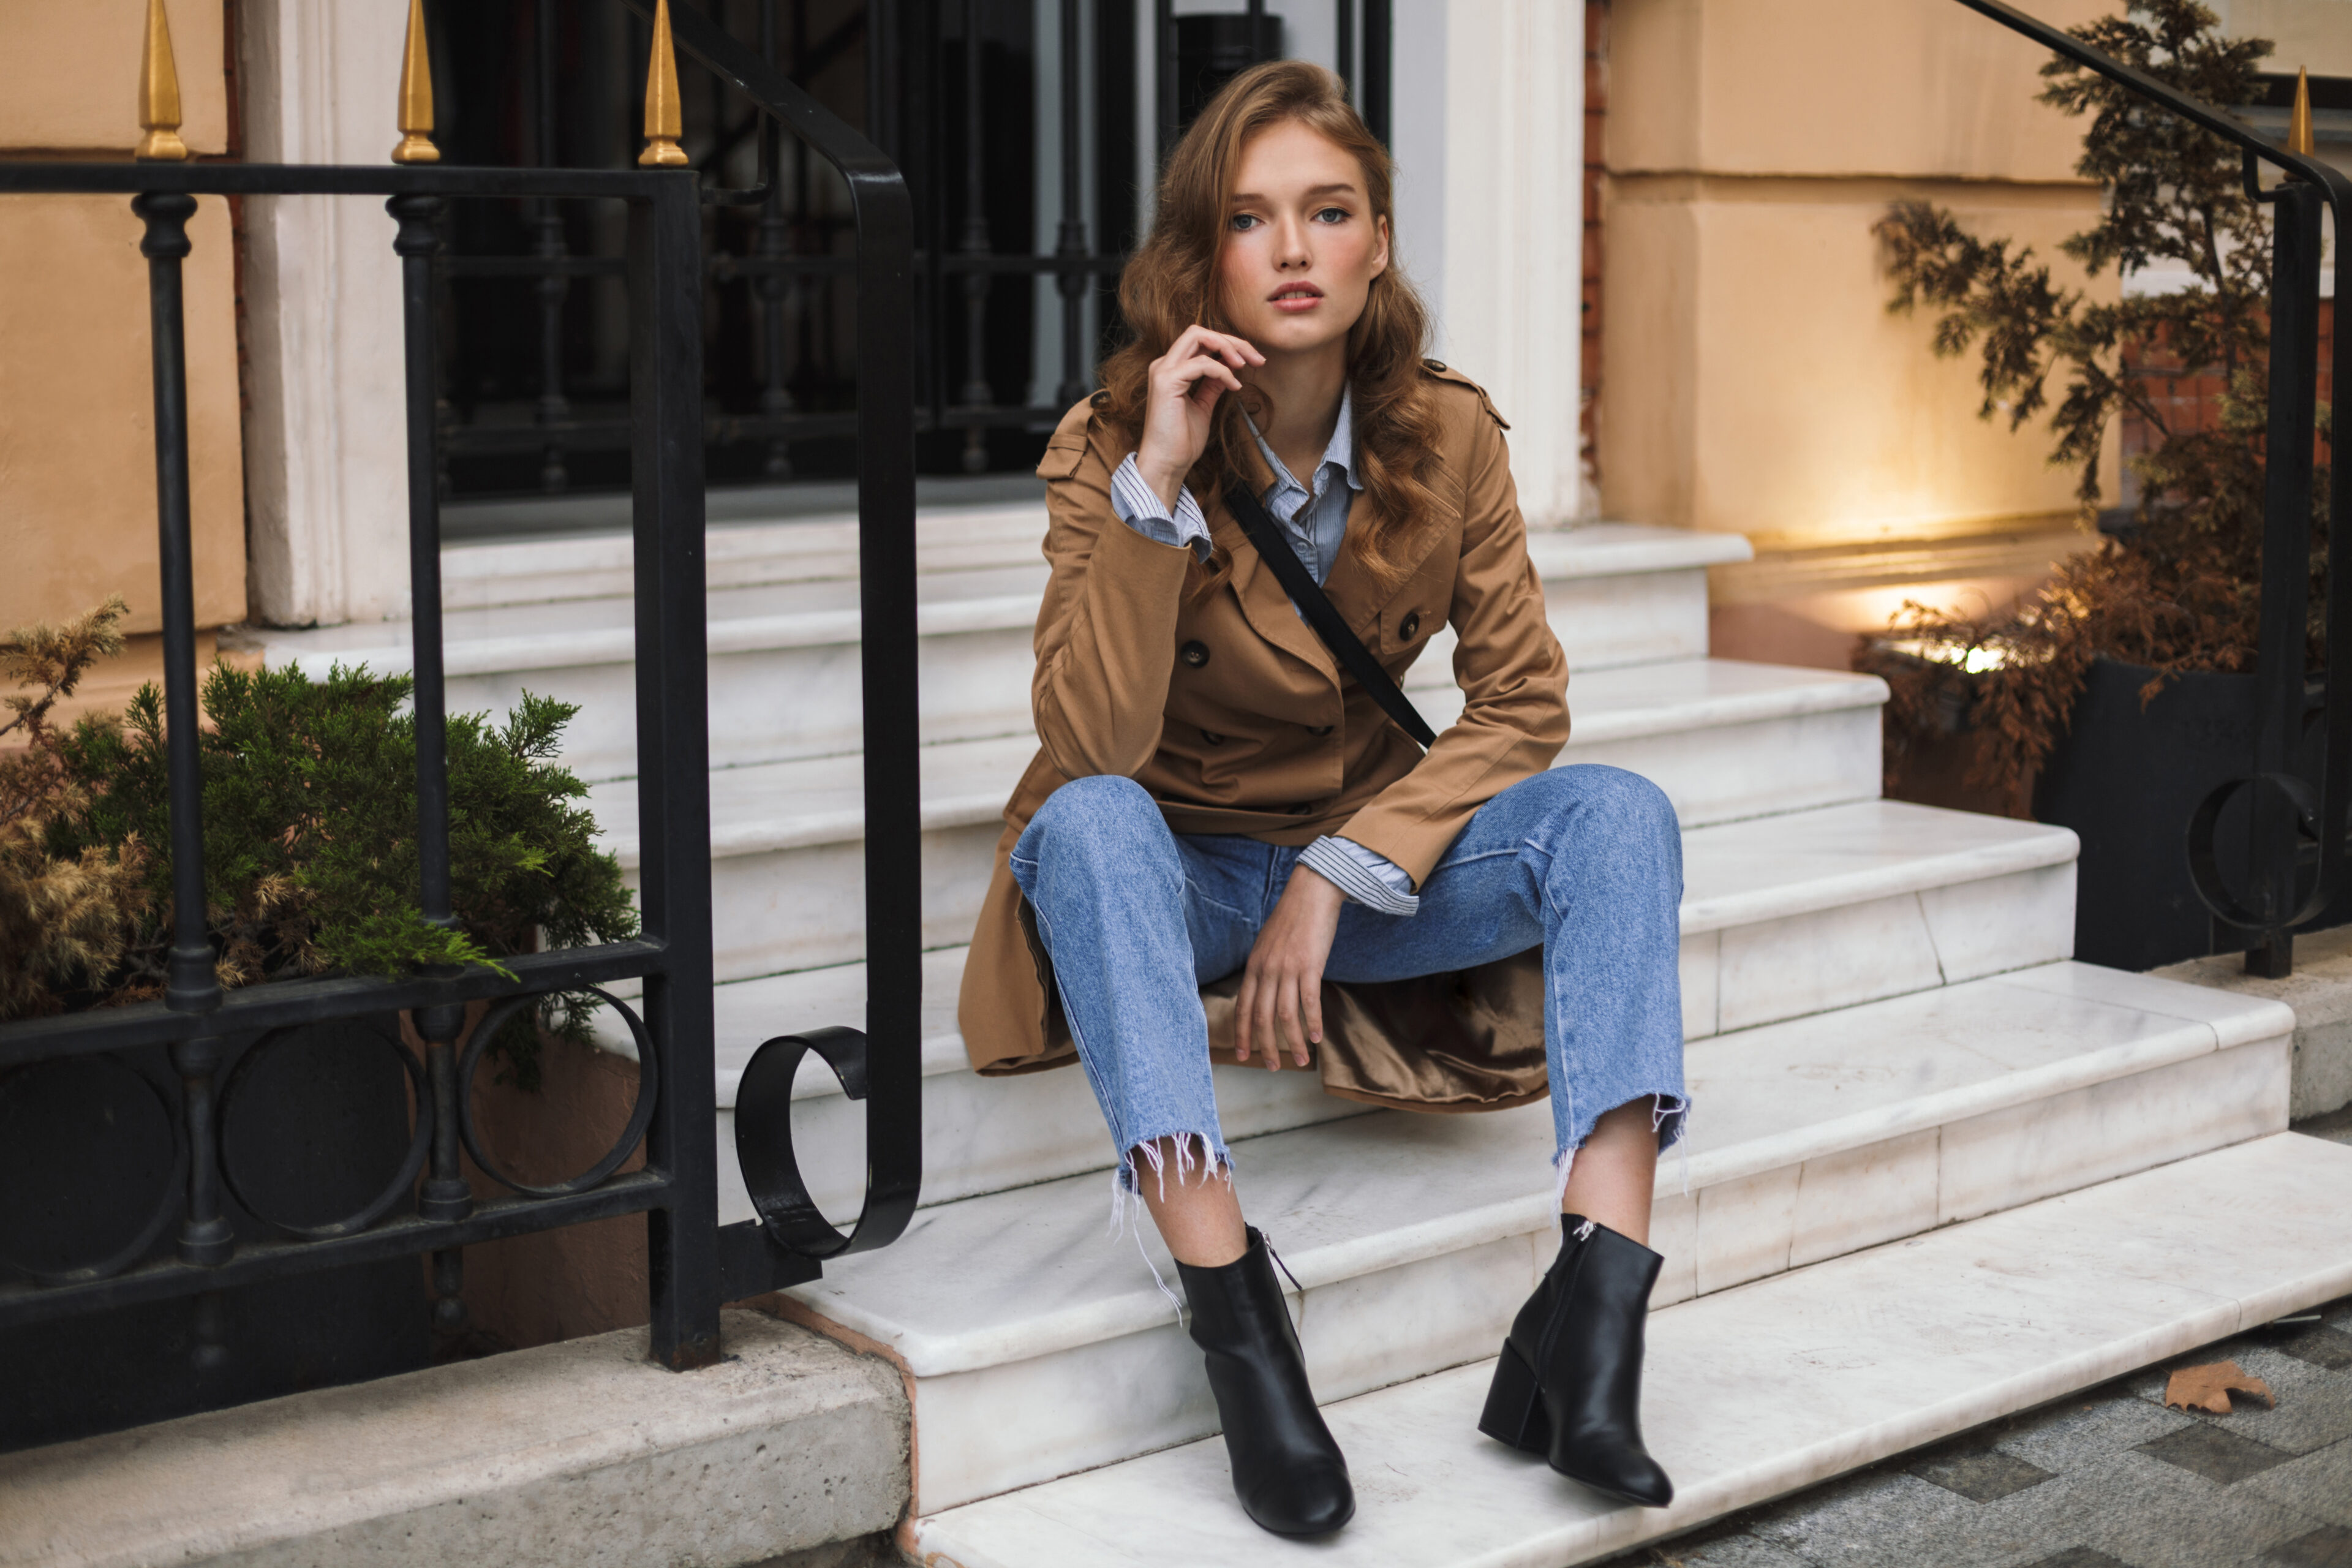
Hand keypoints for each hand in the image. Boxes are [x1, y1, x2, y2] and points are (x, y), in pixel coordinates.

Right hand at [1137, 325, 1263, 510]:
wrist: (1167, 464)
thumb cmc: (1182, 441)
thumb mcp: (1204, 406)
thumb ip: (1212, 384)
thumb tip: (1229, 369)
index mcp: (1171, 369)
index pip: (1201, 341)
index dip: (1230, 345)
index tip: (1254, 361)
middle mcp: (1164, 365)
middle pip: (1200, 332)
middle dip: (1232, 341)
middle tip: (1257, 358)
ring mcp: (1163, 371)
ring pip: (1198, 337)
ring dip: (1229, 348)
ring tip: (1247, 365)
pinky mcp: (1166, 381)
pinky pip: (1202, 363)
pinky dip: (1222, 371)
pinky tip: (1234, 386)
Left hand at [1235, 865, 1344, 1070]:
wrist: (1312, 893)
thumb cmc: (1292, 920)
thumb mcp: (1268, 945)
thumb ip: (1264, 969)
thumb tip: (1264, 993)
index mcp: (1253, 966)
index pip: (1242, 1007)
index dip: (1241, 1034)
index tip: (1243, 1055)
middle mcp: (1266, 970)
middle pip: (1261, 1018)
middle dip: (1265, 1046)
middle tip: (1271, 1066)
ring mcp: (1287, 968)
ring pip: (1285, 1016)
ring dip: (1292, 1042)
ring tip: (1301, 1060)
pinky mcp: (1309, 965)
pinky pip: (1309, 1002)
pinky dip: (1313, 1023)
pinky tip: (1317, 1038)